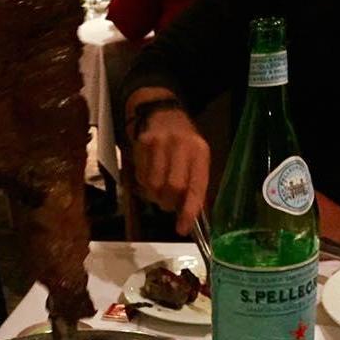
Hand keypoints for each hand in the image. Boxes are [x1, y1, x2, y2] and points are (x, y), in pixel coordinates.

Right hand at [132, 106, 209, 235]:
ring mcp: (159, 143)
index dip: (189, 211)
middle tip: (167, 204)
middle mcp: (180, 146)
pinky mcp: (142, 144)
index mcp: (199, 152)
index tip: (182, 229)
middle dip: (168, 203)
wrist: (161, 111)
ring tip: (158, 189)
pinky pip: (140, 176)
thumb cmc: (183, 141)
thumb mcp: (197, 158)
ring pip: (154, 185)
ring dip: (154, 195)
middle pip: (172, 188)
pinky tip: (150, 174)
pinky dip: (144, 184)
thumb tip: (191, 217)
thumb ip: (195, 184)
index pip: (196, 187)